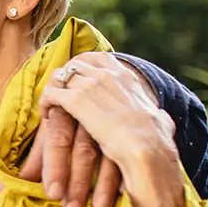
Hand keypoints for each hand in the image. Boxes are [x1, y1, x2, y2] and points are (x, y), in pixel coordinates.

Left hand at [33, 53, 185, 206]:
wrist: (147, 149)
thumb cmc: (156, 141)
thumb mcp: (161, 121)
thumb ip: (158, 116)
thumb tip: (162, 119)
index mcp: (127, 78)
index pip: (100, 58)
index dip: (84, 66)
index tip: (78, 79)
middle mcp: (108, 75)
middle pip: (75, 64)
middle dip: (64, 77)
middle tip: (59, 93)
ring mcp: (91, 86)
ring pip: (60, 76)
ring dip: (53, 89)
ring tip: (50, 106)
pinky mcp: (76, 101)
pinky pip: (51, 93)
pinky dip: (45, 102)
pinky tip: (46, 115)